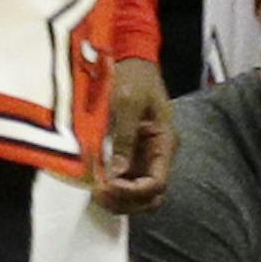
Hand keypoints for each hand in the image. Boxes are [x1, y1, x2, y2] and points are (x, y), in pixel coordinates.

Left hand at [91, 58, 173, 213]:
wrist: (132, 60)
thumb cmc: (134, 77)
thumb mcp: (128, 102)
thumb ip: (125, 137)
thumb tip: (118, 173)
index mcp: (165, 142)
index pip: (158, 183)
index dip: (135, 191)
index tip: (109, 185)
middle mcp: (158, 155)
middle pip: (151, 197)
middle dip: (127, 201)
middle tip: (100, 194)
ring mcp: (145, 156)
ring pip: (138, 193)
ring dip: (119, 199)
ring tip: (96, 192)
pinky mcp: (131, 154)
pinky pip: (126, 180)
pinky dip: (113, 186)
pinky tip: (96, 180)